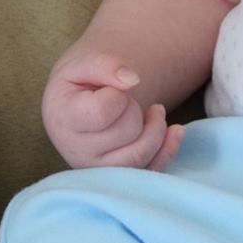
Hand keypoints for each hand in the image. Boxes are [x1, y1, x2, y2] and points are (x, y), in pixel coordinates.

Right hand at [42, 50, 185, 170]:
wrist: (70, 110)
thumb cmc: (76, 85)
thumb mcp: (82, 64)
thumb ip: (105, 65)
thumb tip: (134, 80)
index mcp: (66, 120)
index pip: (104, 111)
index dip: (116, 95)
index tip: (109, 90)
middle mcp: (78, 152)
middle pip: (128, 130)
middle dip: (134, 109)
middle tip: (125, 100)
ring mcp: (98, 169)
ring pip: (141, 154)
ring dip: (155, 128)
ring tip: (154, 112)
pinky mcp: (117, 177)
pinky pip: (150, 170)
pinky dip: (168, 150)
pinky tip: (176, 131)